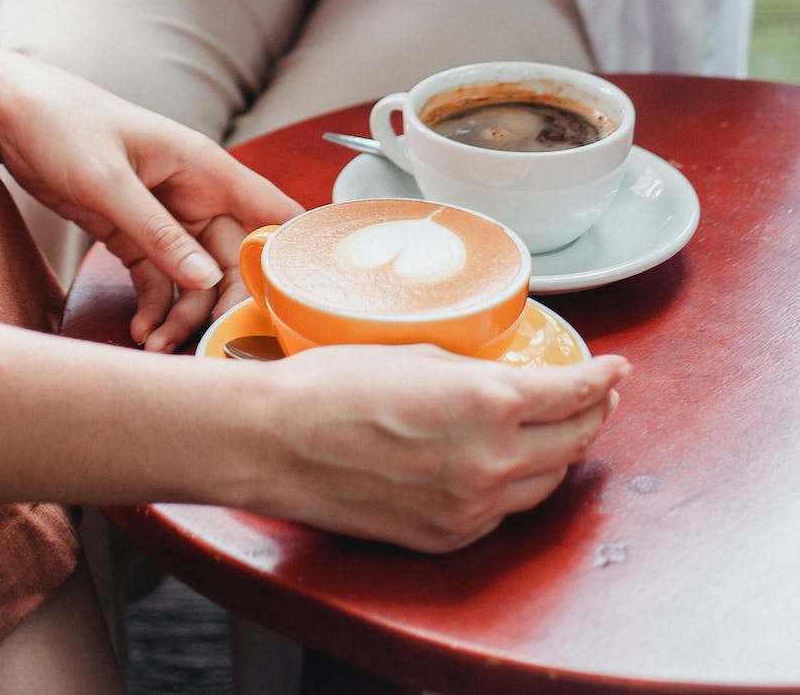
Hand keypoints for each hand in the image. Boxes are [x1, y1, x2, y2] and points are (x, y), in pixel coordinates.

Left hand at [0, 44, 301, 349]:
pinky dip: (154, 306)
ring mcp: (165, 216)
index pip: (269, 210)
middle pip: (234, 257)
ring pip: (195, 276)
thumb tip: (205, 278)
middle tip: (210, 340)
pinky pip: (158, 279)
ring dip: (184, 313)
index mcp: (203, 166)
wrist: (9, 114)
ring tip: (158, 344)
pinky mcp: (133, 233)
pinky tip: (143, 329)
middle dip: (224, 301)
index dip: (287, 253)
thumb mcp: (109, 181)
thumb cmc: (63, 124)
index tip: (288, 300)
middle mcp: (194, 193)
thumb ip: (158, 233)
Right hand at [247, 345, 630, 551]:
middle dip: (593, 415)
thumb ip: (478, 374)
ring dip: (559, 454)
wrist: (276, 442)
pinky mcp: (446, 537)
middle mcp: (490, 462)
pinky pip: (502, 513)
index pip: (574, 394)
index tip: (617, 369)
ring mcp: (470, 508)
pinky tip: (504, 464)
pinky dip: (514, 486)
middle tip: (598, 396)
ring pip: (545, 484)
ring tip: (558, 429)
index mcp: (487, 403)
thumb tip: (509, 382)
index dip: (604, 379)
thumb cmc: (333, 385)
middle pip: (574, 443)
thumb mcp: (420, 356)